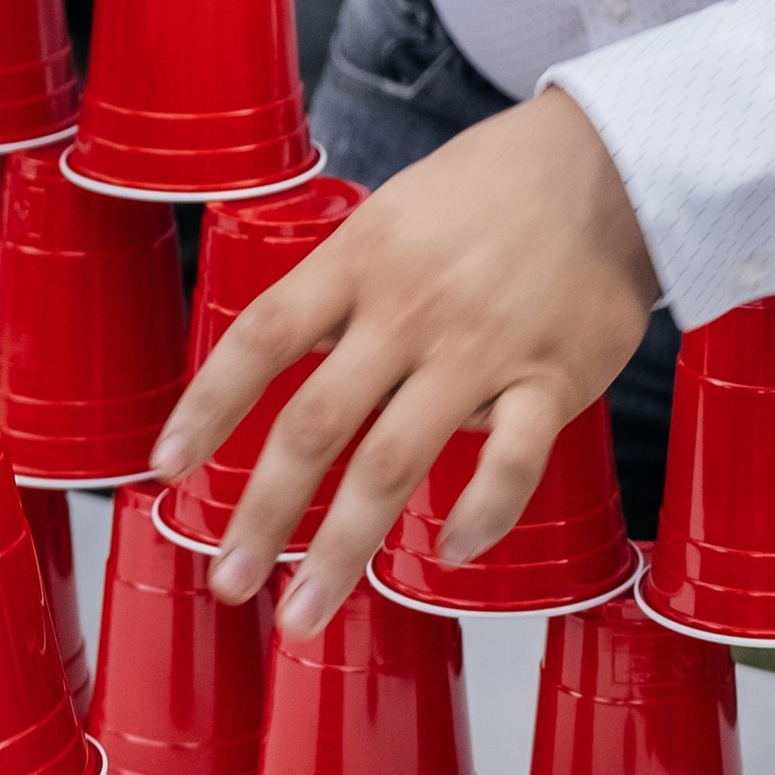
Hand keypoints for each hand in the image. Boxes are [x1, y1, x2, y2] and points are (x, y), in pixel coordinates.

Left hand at [150, 86, 661, 640]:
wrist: (611, 161)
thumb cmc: (493, 189)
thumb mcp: (395, 213)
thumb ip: (344, 290)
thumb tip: (286, 369)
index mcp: (361, 257)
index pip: (263, 336)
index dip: (207, 406)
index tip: (163, 470)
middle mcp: (411, 306)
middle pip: (316, 422)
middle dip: (263, 513)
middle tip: (228, 581)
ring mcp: (482, 346)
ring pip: (395, 461)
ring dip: (342, 548)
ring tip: (304, 613)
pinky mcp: (554, 375)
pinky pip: (512, 460)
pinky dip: (480, 512)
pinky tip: (452, 550)